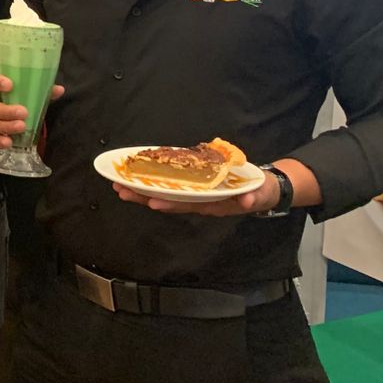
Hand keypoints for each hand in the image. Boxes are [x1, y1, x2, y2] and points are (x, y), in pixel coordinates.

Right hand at [0, 69, 62, 148]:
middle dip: (5, 110)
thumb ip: (43, 89)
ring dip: (5, 126)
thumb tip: (60, 90)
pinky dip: (0, 140)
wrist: (11, 112)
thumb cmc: (20, 97)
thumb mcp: (30, 91)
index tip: (10, 85)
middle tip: (23, 112)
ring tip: (22, 127)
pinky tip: (10, 142)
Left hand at [112, 180, 278, 216]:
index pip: (188, 205)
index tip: (152, 202)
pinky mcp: (194, 184)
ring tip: (120, 186)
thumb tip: (249, 201)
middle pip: (169, 200)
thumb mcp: (259, 194)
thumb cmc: (259, 191)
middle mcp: (199, 201)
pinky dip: (154, 181)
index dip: (171, 204)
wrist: (262, 188)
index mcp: (213, 204)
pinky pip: (171, 184)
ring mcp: (195, 194)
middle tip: (122, 190)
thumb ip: (254, 198)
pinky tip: (137, 177)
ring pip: (166, 194)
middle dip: (145, 197)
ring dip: (143, 191)